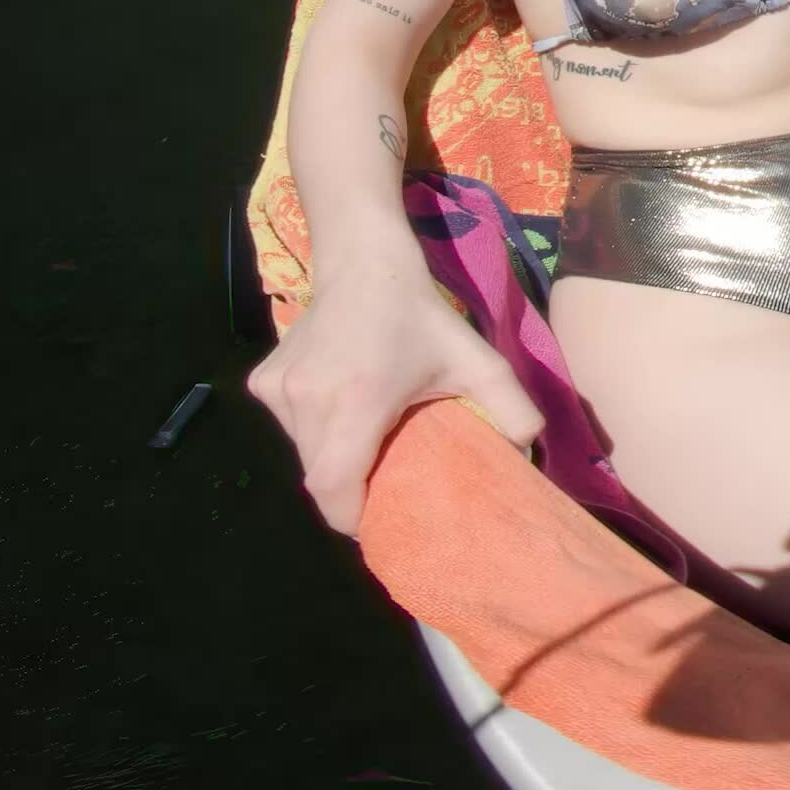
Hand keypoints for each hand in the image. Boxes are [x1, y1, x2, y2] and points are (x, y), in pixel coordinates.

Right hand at [247, 278, 547, 538]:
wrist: (364, 264)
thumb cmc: (422, 317)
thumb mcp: (479, 361)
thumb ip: (513, 410)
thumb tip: (527, 455)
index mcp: (356, 402)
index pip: (333, 487)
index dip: (351, 517)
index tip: (376, 525)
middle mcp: (307, 400)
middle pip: (319, 475)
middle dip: (349, 490)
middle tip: (383, 486)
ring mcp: (278, 391)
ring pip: (303, 452)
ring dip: (332, 458)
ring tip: (367, 443)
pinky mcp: (262, 382)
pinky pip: (289, 426)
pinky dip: (314, 431)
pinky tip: (341, 407)